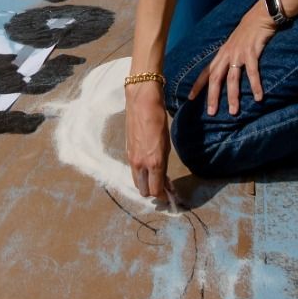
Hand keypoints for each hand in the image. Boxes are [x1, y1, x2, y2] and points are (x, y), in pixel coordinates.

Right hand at [125, 82, 173, 202]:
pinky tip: (148, 168)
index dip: (164, 196)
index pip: (156, 190)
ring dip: (146, 184)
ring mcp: (131, 159)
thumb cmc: (158, 120)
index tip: (170, 194)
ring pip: (137, 182)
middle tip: (164, 188)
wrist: (141, 103)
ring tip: (156, 179)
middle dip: (154, 192)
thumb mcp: (166, 144)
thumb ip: (163, 165)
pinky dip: (141, 174)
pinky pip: (134, 171)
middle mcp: (140, 164)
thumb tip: (163, 178)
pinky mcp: (127, 153)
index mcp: (153, 162)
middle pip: (144, 191)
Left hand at [189, 1, 276, 116]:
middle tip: (211, 113)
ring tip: (233, 111)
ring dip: (232, 96)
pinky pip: (253, 72)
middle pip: (216, 78)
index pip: (206, 72)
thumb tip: (226, 70)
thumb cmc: (247, 32)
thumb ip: (229, 57)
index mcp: (222, 54)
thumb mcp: (233, 44)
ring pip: (232, 78)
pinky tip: (259, 97)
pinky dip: (255, 85)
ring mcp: (238, 54)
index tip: (190, 98)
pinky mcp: (251, 52)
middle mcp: (227, 55)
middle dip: (212, 96)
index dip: (197, 85)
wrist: (260, 16)